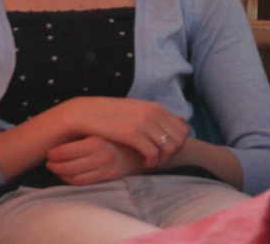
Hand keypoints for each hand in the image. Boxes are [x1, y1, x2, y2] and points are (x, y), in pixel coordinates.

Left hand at [46, 135, 144, 185]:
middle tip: (48, 161)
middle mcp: (101, 156)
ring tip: (55, 167)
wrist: (142, 144)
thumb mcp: (100, 127)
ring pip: (74, 177)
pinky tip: (66, 174)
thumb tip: (58, 130)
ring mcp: (105, 169)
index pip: (66, 152)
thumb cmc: (115, 132)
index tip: (48, 152)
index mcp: (96, 141)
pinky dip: (71, 180)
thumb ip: (83, 131)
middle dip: (54, 165)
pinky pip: (84, 182)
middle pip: (68, 167)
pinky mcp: (109, 177)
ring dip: (60, 174)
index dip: (53, 154)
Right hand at [62, 97, 187, 167]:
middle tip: (160, 158)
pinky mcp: (132, 133)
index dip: (179, 143)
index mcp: (154, 106)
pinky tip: (145, 163)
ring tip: (152, 161)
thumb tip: (181, 121)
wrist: (86, 113)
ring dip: (163, 158)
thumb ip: (156, 115)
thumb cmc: (111, 114)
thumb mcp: (136, 110)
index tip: (167, 150)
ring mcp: (143, 122)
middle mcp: (152, 112)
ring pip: (169, 147)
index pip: (183, 128)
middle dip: (173, 152)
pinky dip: (153, 162)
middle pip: (179, 139)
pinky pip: (154, 153)